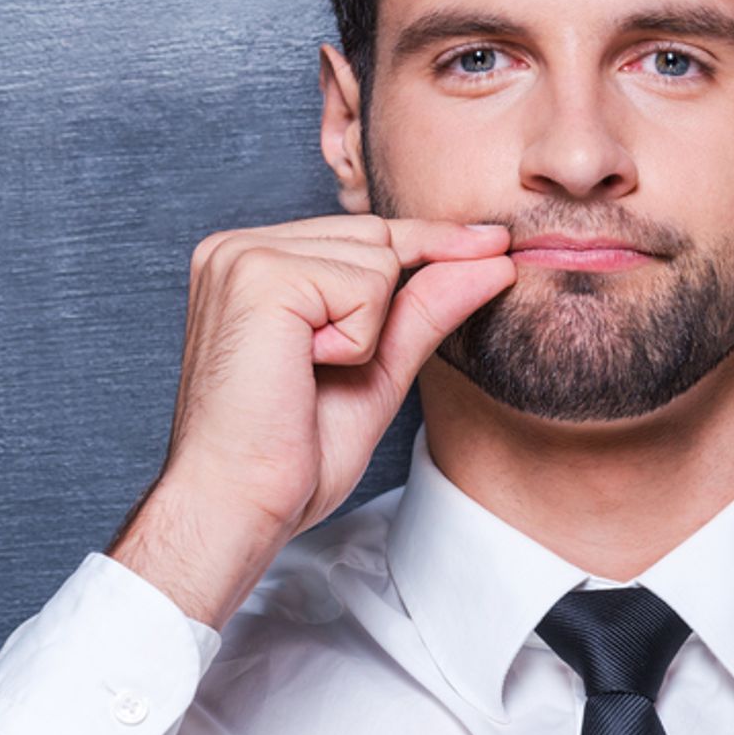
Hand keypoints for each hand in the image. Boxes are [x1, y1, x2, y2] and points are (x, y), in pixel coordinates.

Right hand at [108, 214, 516, 627]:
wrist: (240, 501)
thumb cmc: (292, 451)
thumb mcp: (378, 367)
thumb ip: (427, 308)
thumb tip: (494, 261)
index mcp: (253, 264)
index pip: (365, 232)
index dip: (433, 242)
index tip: (496, 242)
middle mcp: (237, 247)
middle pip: (379, 235)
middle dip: (385, 308)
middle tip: (324, 372)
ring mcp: (243, 255)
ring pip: (380, 257)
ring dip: (366, 332)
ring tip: (304, 375)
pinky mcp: (260, 274)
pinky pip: (367, 285)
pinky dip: (357, 340)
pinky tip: (302, 370)